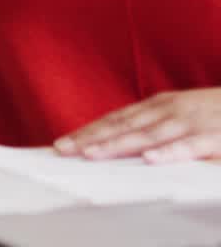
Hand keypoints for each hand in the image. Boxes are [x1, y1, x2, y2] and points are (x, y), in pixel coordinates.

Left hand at [54, 87, 220, 162]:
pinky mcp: (214, 137)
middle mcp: (170, 110)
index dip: (88, 131)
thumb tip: (121, 141)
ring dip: (119, 144)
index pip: (116, 119)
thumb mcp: (181, 114)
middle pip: (123, 125)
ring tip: (92, 154)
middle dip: (91, 138)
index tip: (61, 144)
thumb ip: (153, 126)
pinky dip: (170, 152)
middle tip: (63, 150)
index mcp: (159, 105)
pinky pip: (190, 146)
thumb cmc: (216, 114)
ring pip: (149, 135)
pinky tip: (150, 160)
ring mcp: (192, 122)